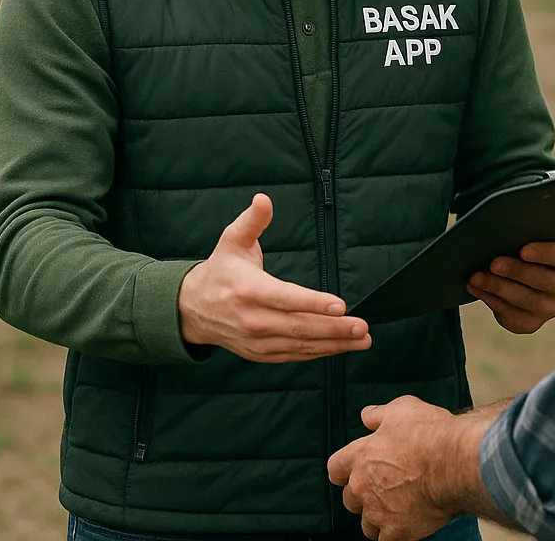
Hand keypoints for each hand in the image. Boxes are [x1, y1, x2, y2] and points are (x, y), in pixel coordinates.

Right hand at [178, 193, 371, 361]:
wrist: (192, 308)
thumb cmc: (220, 270)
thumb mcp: (232, 240)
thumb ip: (252, 220)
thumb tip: (263, 199)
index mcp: (248, 290)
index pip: (286, 298)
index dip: (314, 303)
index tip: (341, 305)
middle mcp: (252, 319)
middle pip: (298, 327)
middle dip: (334, 328)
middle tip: (362, 326)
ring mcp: (256, 340)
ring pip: (300, 345)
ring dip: (334, 344)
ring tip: (361, 338)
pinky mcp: (260, 353)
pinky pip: (293, 355)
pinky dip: (318, 353)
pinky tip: (340, 347)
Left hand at [328, 397, 463, 540]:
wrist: (454, 462)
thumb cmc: (429, 433)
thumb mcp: (401, 409)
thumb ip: (378, 415)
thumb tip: (367, 416)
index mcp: (360, 456)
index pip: (335, 468)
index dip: (343, 469)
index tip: (351, 470)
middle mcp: (363, 487)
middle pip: (349, 498)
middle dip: (362, 493)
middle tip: (382, 486)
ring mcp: (378, 512)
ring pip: (367, 523)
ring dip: (376, 517)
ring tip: (395, 507)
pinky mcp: (397, 531)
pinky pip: (386, 540)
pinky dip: (394, 533)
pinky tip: (405, 523)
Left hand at [467, 238, 554, 333]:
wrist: (517, 267)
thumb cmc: (523, 242)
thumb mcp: (529, 234)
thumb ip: (524, 231)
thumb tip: (503, 230)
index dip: (546, 254)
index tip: (523, 250)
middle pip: (544, 281)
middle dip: (516, 272)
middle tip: (493, 263)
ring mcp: (551, 308)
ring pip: (526, 301)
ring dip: (498, 288)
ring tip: (476, 277)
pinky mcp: (532, 323)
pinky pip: (512, 316)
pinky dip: (492, 300)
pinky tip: (476, 288)